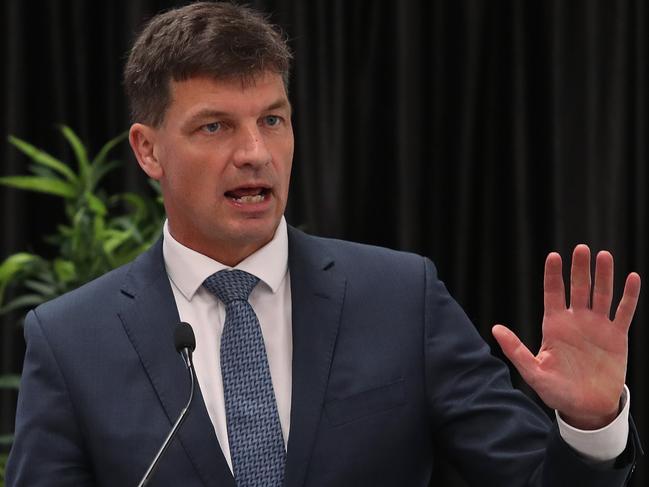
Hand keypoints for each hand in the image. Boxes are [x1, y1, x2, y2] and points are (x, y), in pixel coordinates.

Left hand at [492, 245, 640, 429]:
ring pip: (602, 294)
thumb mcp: (533, 371)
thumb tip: (495, 328)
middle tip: (582, 248)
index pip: (553, 293)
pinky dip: (628, 296)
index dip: (553, 275)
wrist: (585, 407)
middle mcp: (575, 320)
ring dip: (604, 275)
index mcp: (554, 325)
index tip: (554, 256)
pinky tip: (631, 278)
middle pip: (578, 288)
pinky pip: (624, 312)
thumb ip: (516, 349)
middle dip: (580, 268)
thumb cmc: (555, 390)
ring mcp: (597, 326)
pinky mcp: (617, 337)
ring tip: (604, 256)